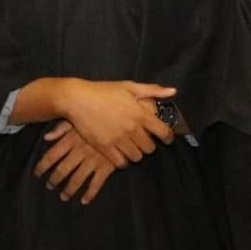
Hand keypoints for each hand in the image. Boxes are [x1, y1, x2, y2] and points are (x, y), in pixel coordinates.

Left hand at [31, 121, 115, 203]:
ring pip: (77, 179)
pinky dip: (90, 194)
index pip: (51, 156)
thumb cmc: (98, 118)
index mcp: (71, 140)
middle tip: (50, 186)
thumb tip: (46, 138)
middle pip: (62, 170)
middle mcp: (79, 152)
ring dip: (69, 190)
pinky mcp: (107, 167)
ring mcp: (93, 161)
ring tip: (63, 196)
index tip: (37, 174)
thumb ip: (60, 128)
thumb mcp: (78, 118)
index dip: (42, 166)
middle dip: (54, 180)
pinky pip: (96, 184)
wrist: (123, 121)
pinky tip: (84, 200)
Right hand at [53, 79, 176, 165]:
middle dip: (148, 145)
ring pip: (137, 157)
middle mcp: (132, 129)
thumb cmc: (103, 91)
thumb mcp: (128, 86)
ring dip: (136, 153)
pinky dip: (123, 161)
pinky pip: (121, 163)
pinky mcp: (105, 148)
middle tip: (142, 141)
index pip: (163, 132)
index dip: (168, 137)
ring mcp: (118, 140)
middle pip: (150, 148)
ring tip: (130, 148)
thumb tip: (173, 92)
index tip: (166, 139)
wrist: (77, 99)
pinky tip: (120, 154)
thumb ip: (152, 90)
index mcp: (141, 114)